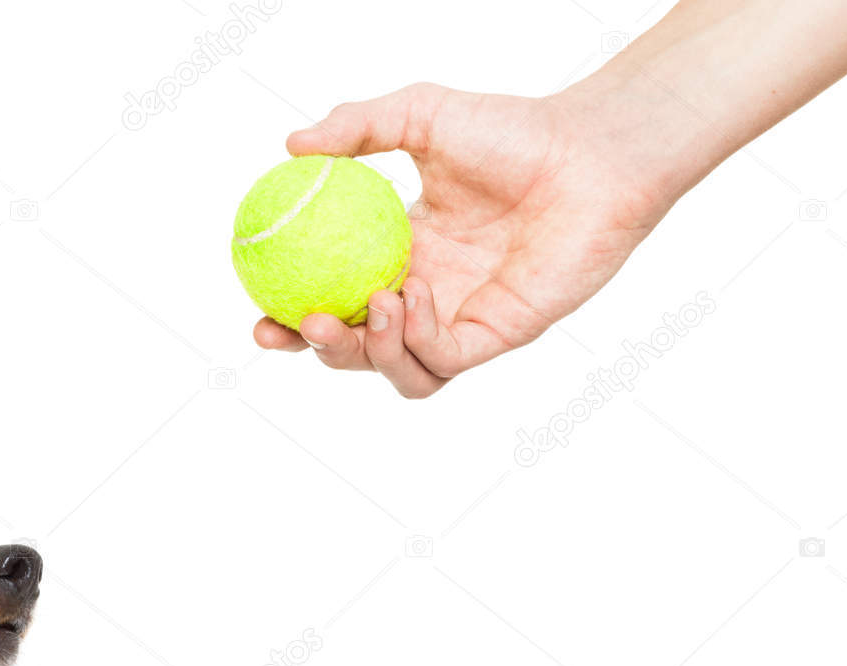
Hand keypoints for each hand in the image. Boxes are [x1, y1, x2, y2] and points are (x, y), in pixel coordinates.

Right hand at [254, 83, 669, 398]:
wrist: (588, 155)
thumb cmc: (515, 131)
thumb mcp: (420, 115)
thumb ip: (357, 127)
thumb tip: (291, 145)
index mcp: (399, 254)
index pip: (335, 300)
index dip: (291, 318)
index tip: (258, 313)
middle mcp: (424, 296)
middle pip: (353, 348)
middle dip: (317, 350)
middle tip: (297, 325)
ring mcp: (457, 321)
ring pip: (392, 369)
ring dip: (367, 351)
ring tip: (370, 303)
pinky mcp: (493, 338)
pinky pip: (437, 362)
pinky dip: (413, 341)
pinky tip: (410, 299)